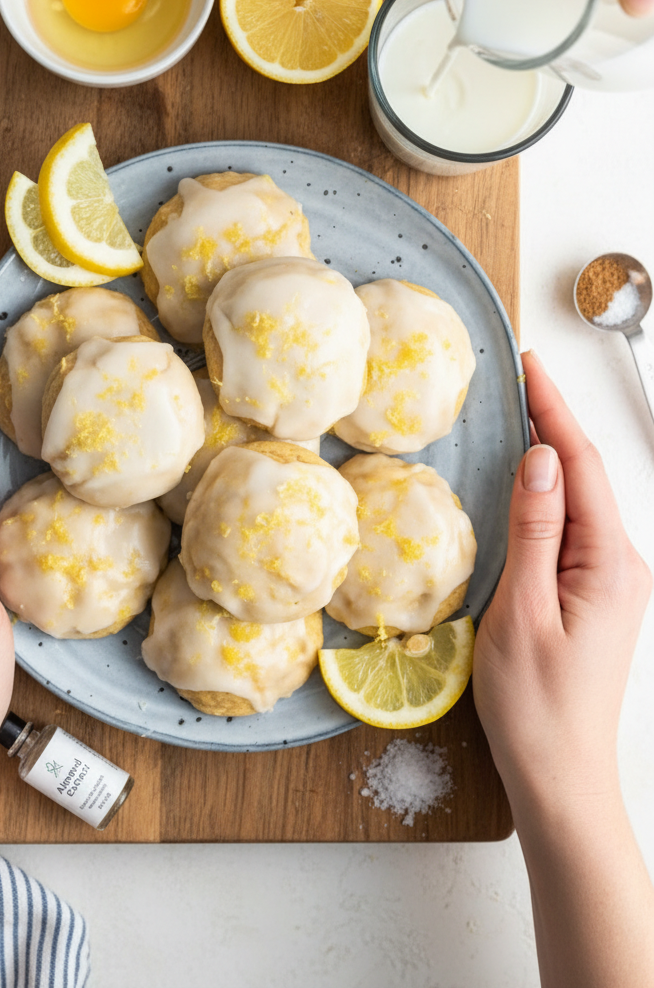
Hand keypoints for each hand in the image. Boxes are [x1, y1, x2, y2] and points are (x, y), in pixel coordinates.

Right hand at [473, 349, 650, 810]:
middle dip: (556, 421)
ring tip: (522, 413)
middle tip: (520, 377)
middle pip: (587, 475)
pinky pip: (576, 528)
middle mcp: (623, 566)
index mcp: (610, 564)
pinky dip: (552, 493)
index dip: (554, 411)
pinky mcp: (596, 597)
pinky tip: (531, 481)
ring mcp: (613, 582)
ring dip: (554, 454)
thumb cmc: (536, 705)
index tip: (529, 366)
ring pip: (582, 500)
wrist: (560, 777)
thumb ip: (535, 529)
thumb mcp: (523, 609)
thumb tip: (541, 457)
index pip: (581, 466)